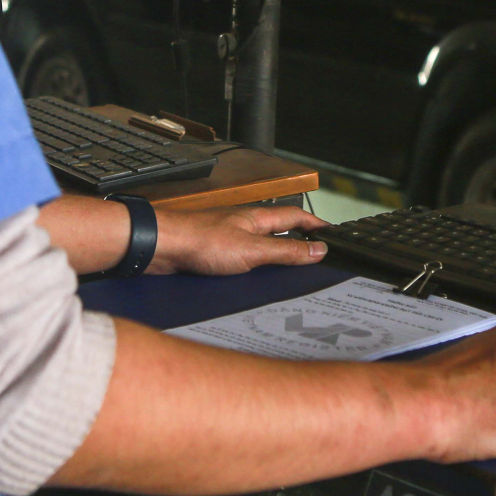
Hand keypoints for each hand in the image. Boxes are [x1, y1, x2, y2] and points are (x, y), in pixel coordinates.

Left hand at [149, 204, 329, 275]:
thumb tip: (318, 250)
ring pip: (262, 244)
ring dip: (278, 254)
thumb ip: (286, 251)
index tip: (333, 234)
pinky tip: (256, 279)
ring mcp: (230, 237)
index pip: (296, 217)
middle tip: (318, 253)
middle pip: (280, 230)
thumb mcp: (252, 251)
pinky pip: (245, 258)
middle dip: (299, 240)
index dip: (316, 224)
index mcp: (258, 218)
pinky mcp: (215, 252)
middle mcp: (245, 225)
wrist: (162, 247)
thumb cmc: (200, 241)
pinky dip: (258, 266)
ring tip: (293, 270)